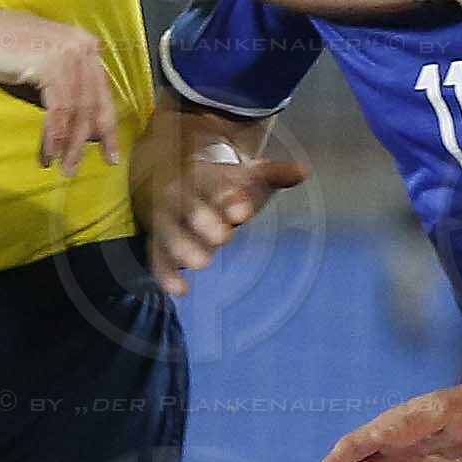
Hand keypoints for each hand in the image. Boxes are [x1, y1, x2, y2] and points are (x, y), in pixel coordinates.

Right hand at [0, 11, 121, 171]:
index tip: (110, 154)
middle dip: (87, 141)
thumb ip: (67, 89)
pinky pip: (59, 110)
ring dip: (70, 144)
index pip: (103, 93)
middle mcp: (84, 47)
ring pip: (77, 111)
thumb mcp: (46, 68)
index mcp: (87, 46)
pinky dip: (55, 136)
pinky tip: (49, 153)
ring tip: (63, 167)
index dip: (107, 127)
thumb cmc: (6, 53)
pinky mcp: (53, 64)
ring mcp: (70, 54)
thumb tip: (83, 128)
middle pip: (93, 104)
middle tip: (79, 167)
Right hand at [141, 141, 306, 294]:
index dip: (228, 198)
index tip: (244, 212)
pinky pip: (157, 258)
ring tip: (202, 263)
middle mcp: (180, 195)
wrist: (171, 179)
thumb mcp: (245, 174)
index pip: (214, 185)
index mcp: (202, 175)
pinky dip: (167, 274)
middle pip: (188, 206)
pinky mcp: (158, 243)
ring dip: (183, 247)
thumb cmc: (219, 184)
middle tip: (222, 236)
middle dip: (204, 219)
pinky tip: (181, 289)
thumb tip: (304, 171)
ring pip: (169, 232)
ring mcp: (166, 220)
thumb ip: (274, 174)